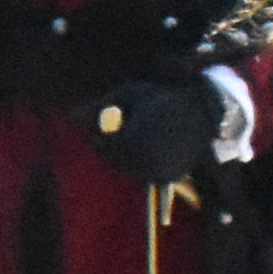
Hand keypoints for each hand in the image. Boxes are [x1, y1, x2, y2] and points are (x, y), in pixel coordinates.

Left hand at [91, 84, 212, 183]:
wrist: (201, 112)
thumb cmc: (160, 99)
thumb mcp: (128, 96)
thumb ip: (98, 107)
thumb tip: (71, 116)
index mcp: (132, 141)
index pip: (103, 145)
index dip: (100, 136)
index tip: (104, 126)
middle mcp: (145, 161)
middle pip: (114, 160)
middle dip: (112, 147)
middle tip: (116, 135)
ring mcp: (158, 172)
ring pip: (130, 168)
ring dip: (129, 155)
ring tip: (147, 134)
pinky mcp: (169, 178)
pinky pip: (147, 172)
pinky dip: (146, 162)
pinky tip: (158, 146)